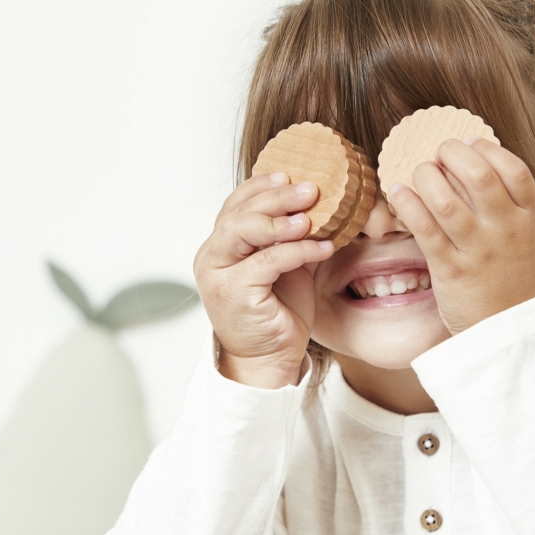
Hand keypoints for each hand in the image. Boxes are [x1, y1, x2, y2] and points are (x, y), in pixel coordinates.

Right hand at [193, 172, 333, 387]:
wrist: (271, 360)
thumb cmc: (279, 313)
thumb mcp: (287, 266)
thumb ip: (292, 237)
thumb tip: (321, 204)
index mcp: (220, 247)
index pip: (234, 205)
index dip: (261, 187)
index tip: (291, 174)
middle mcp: (212, 257)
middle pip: (238, 213)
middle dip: (276, 197)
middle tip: (312, 189)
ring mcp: (218, 275)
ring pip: (242, 230)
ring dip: (281, 220)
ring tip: (312, 217)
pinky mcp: (234, 293)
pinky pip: (267, 261)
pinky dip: (297, 250)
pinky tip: (322, 247)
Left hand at [387, 137, 534, 334]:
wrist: (513, 337)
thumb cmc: (522, 289)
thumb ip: (521, 212)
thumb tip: (497, 175)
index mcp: (529, 221)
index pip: (514, 170)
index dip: (488, 149)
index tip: (470, 142)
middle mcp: (505, 230)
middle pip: (478, 174)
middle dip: (452, 153)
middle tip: (439, 152)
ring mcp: (477, 249)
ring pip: (445, 198)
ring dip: (425, 176)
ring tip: (418, 173)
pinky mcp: (450, 269)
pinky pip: (424, 227)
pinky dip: (407, 203)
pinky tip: (398, 193)